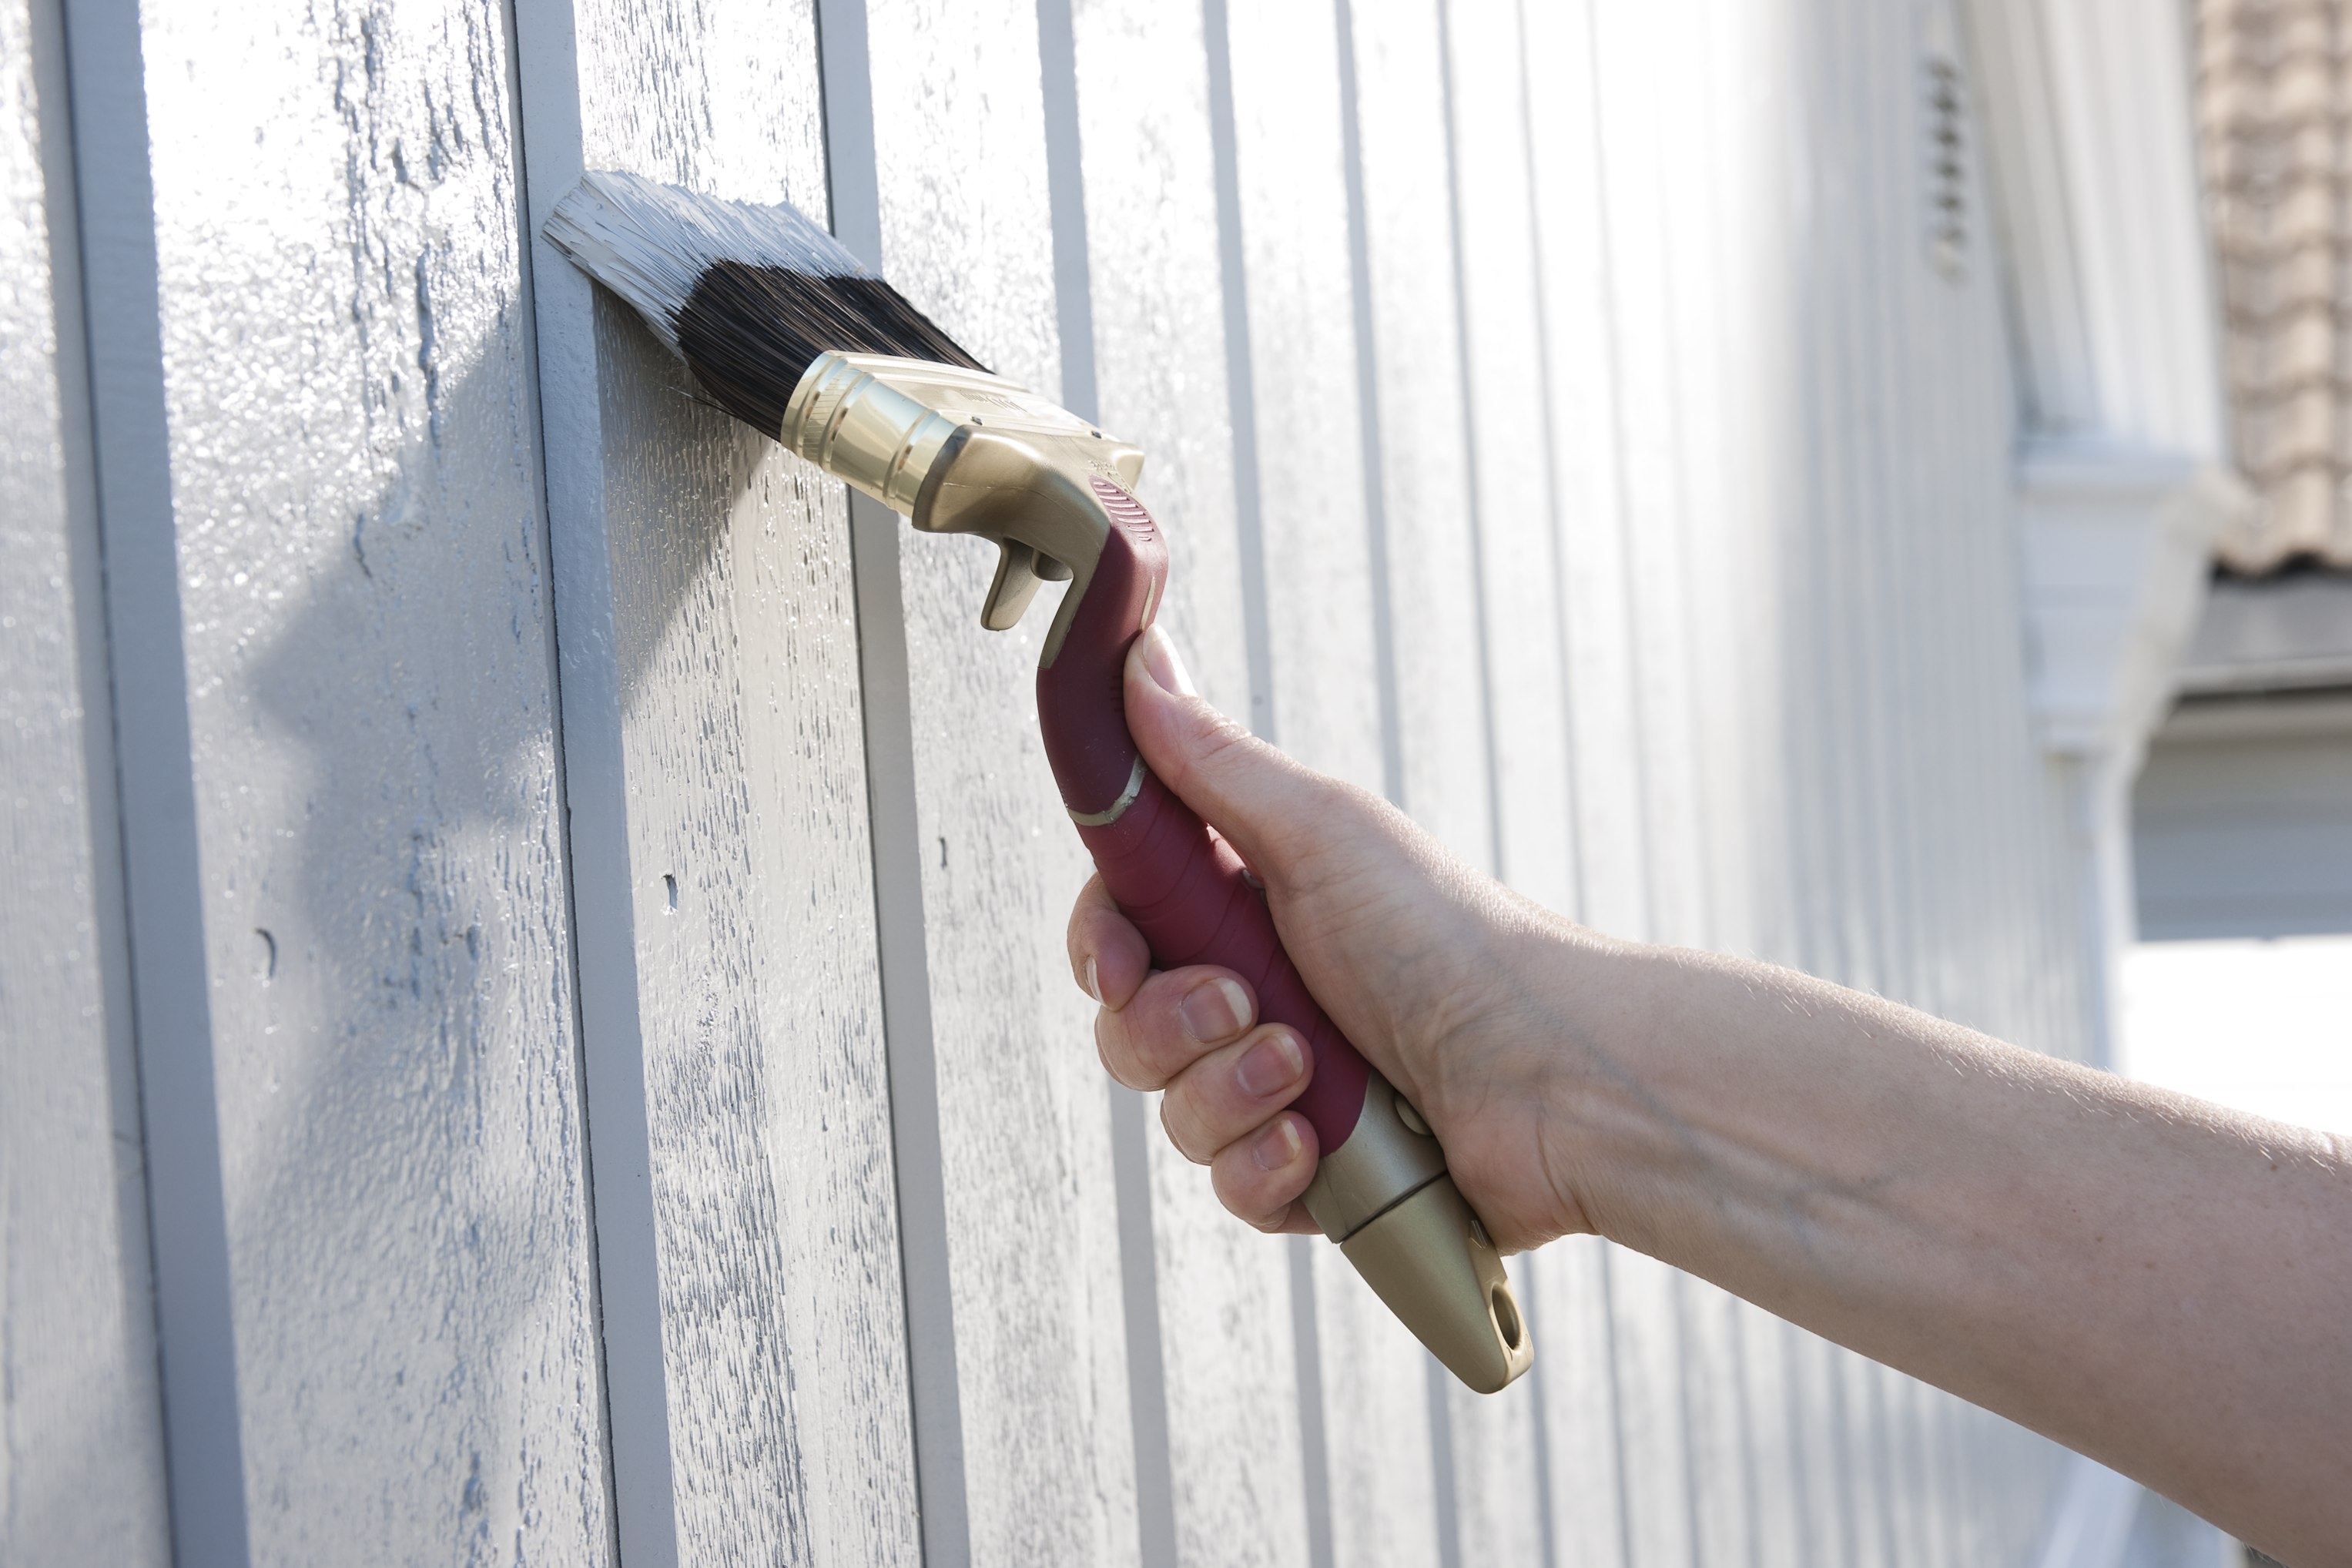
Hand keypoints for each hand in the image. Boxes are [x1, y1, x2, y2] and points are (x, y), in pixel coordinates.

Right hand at [1065, 624, 1603, 1249]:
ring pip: (1176, 1116)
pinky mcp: (1316, 1176)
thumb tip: (1138, 659)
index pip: (1125, 929)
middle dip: (1170, 1025)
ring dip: (1229, 1093)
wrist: (1548, 1074)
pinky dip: (1266, 1168)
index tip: (1124, 958)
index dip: (1107, 947)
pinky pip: (1234, 1189)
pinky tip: (1317, 1146)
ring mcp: (1287, 1090)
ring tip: (1307, 1070)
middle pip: (1131, 1028)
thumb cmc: (1450, 940)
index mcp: (1252, 910)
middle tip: (1243, 1001)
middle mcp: (1262, 998)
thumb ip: (1208, 761)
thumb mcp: (1318, 832)